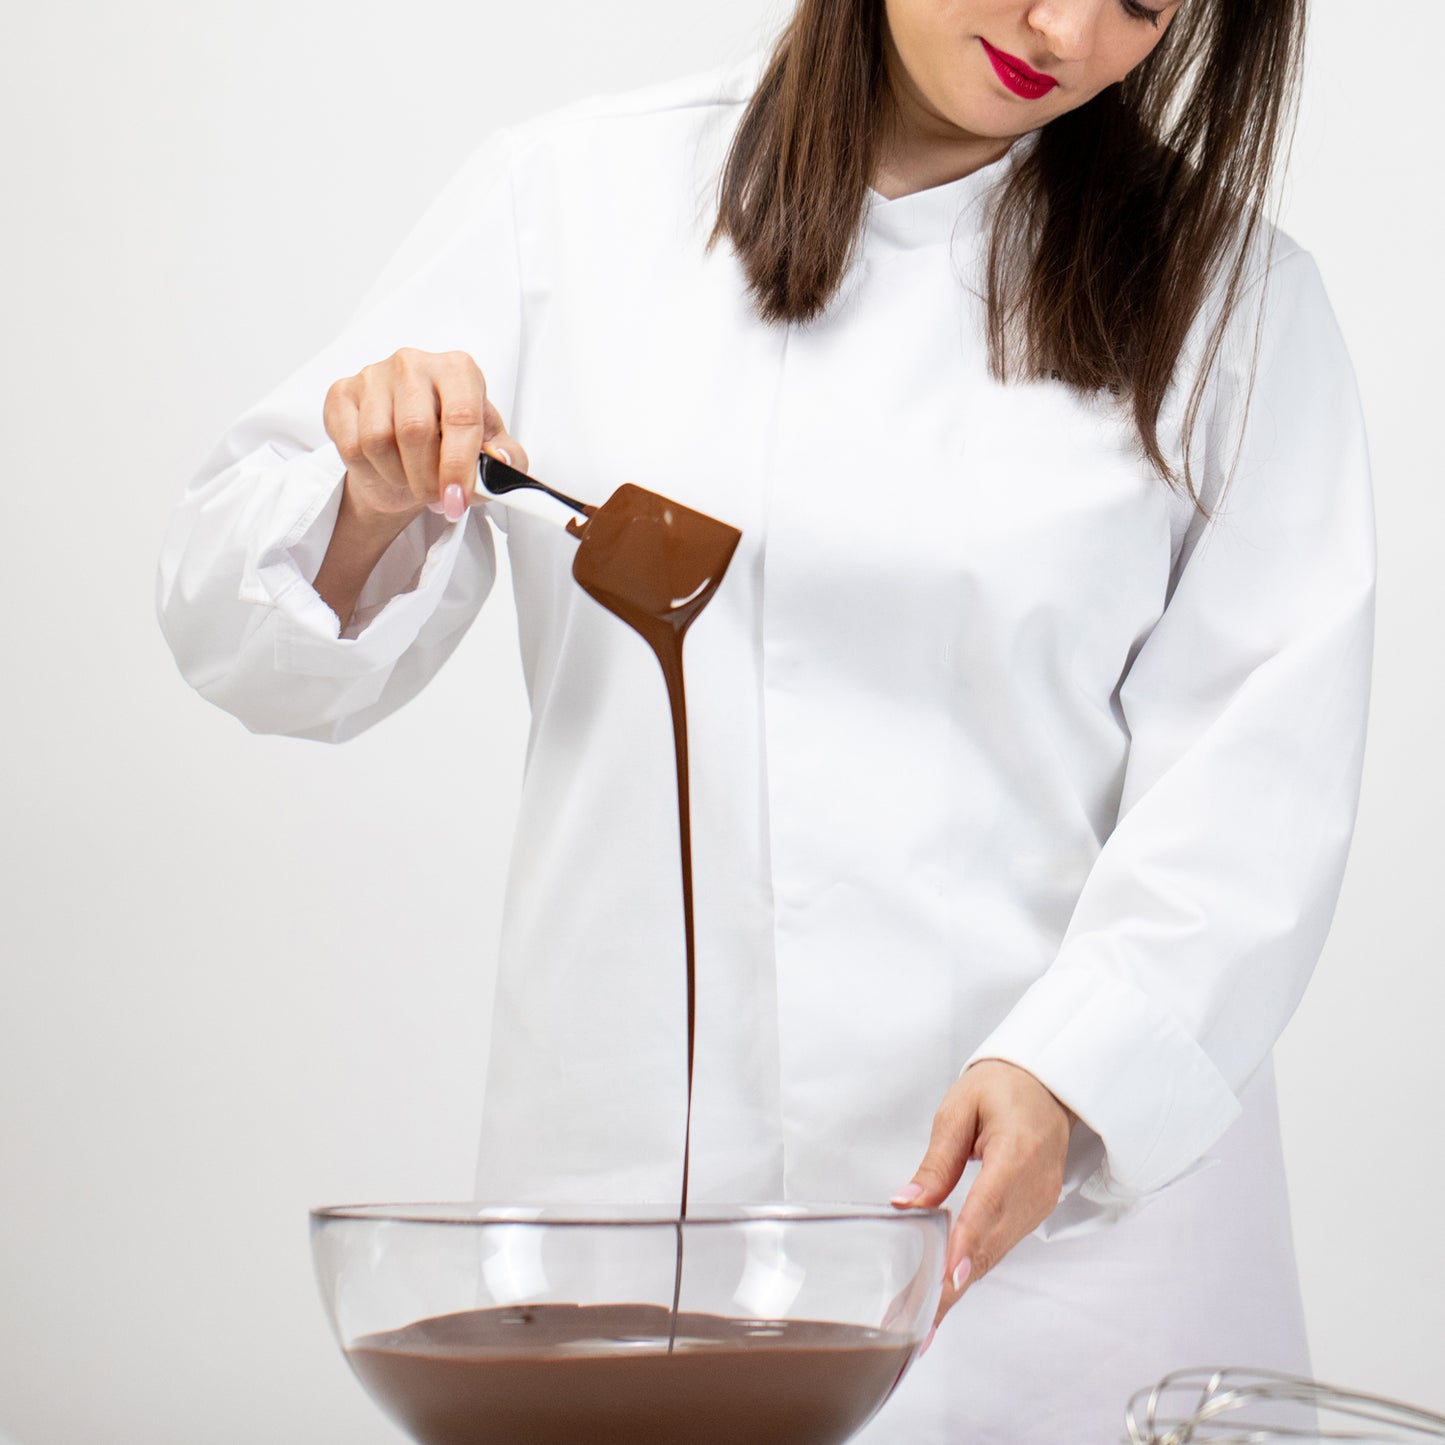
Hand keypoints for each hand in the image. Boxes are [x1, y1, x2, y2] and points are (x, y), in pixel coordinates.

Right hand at [323, 347, 527, 522]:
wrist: (406, 450)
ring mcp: (374, 374)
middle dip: (427, 479)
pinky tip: (385, 468)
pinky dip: (370, 470)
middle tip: (436, 499)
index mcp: (457, 370)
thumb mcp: (488, 452)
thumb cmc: (449, 444)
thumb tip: (502, 462)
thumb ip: (507, 459)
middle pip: (415, 431)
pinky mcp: (341, 393)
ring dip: (398, 476)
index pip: (460, 417)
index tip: (457, 502)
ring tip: (412, 480)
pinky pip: (350, 445)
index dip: (458, 467)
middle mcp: (414, 363)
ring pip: (378, 441)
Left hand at [892, 1059, 1072, 1330]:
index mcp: (1018, 1151)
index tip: (950, 1278)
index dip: (969, 1243)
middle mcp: (1036, 1185)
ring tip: (923, 1318)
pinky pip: (1001, 1244)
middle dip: (953, 1284)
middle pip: (992, 1242)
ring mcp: (1040, 1202)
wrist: (1048, 1087)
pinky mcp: (1035, 1211)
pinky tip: (947, 1286)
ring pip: (997, 1251)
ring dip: (960, 1284)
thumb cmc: (1003, 1088)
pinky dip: (974, 1266)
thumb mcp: (959, 1109)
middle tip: (917, 1322)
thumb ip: (936, 1161)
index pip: (990, 1203)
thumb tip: (907, 1204)